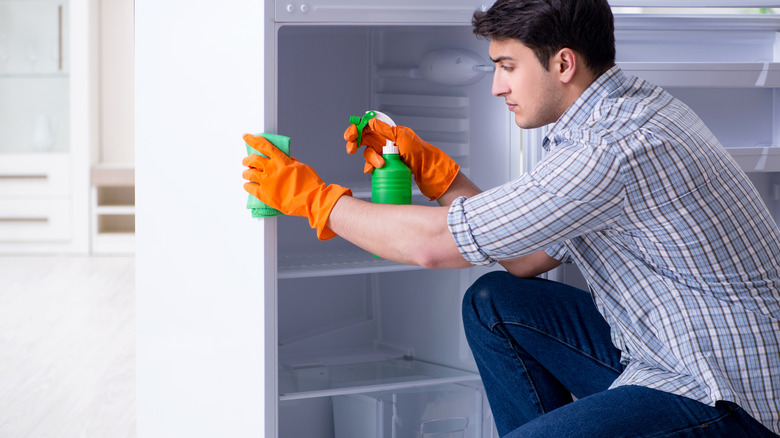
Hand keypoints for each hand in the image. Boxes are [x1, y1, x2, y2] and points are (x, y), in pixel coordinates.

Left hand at [242, 134, 350, 239]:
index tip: (246, 136)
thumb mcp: (301, 167)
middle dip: (247, 160)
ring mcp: (267, 183)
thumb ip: (290, 162)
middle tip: (246, 161)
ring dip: (246, 173)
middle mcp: (271, 169)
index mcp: (281, 160)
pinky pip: (250, 188)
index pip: (263, 146)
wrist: (313, 200)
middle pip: (253, 160)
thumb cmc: (310, 184)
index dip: (253, 140)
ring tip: (246, 174)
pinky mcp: (265, 196)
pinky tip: (248, 185)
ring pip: (248, 174)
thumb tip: (286, 159)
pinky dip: (247, 186)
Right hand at [344, 118, 459, 199]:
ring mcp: (385, 154)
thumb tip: (371, 121)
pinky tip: (373, 171)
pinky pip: (372, 166)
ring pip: (368, 154)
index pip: (368, 126)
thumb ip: (387, 130)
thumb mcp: (404, 139)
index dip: (357, 129)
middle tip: (351, 149)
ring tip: (380, 165)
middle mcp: (386, 141)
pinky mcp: (386, 166)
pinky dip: (370, 168)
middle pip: (364, 139)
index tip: (351, 135)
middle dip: (354, 143)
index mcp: (389, 132)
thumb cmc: (421, 154)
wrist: (429, 172)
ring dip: (370, 159)